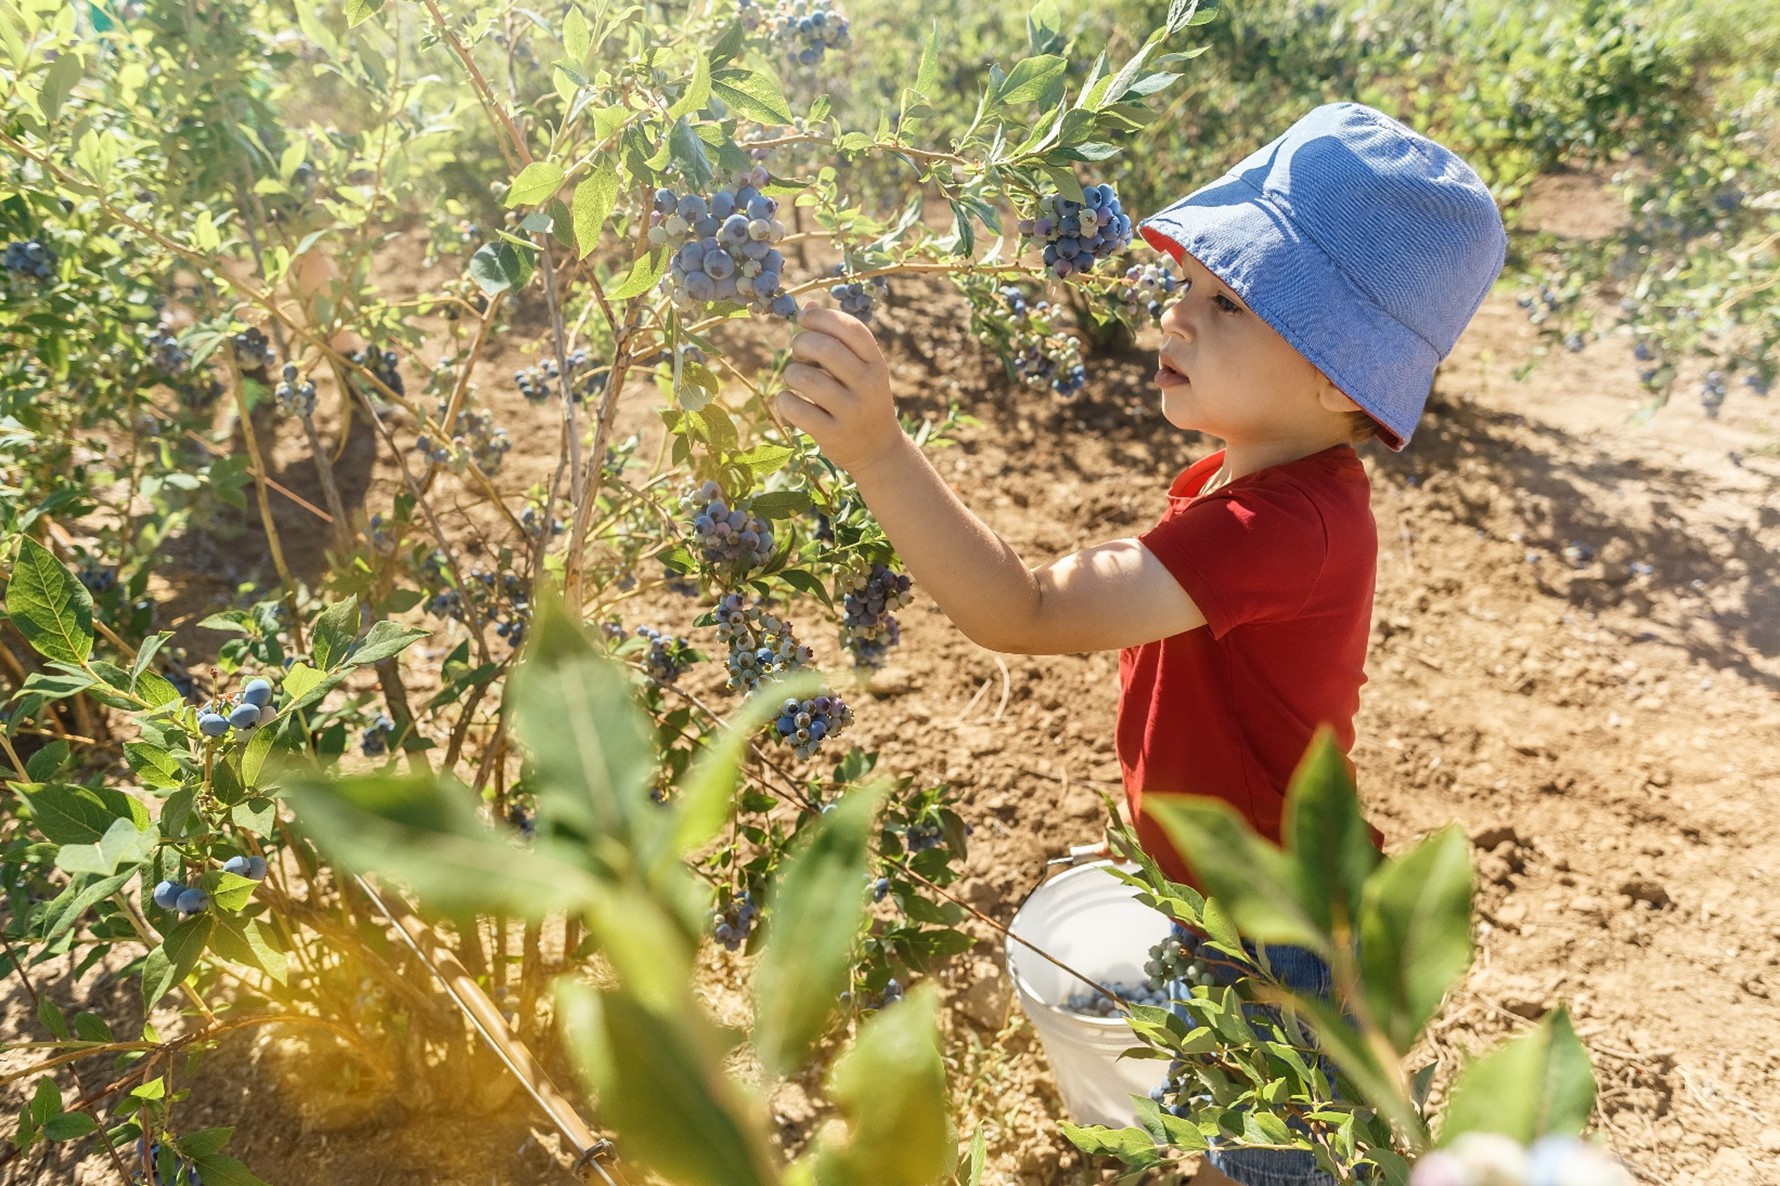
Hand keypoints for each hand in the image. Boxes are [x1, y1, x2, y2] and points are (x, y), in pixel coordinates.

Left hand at [778, 305, 902, 474]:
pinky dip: (785, 401)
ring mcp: (851, 412)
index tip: (803, 318)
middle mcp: (867, 385)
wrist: (878, 450)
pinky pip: (795, 408)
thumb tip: (808, 305)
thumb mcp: (860, 369)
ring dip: (791, 374)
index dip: (821, 317)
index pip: (850, 328)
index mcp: (876, 363)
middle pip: (824, 348)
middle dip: (801, 344)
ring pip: (805, 378)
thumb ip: (837, 338)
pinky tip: (791, 402)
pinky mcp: (833, 435)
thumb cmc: (861, 399)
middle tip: (799, 354)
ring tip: (796, 380)